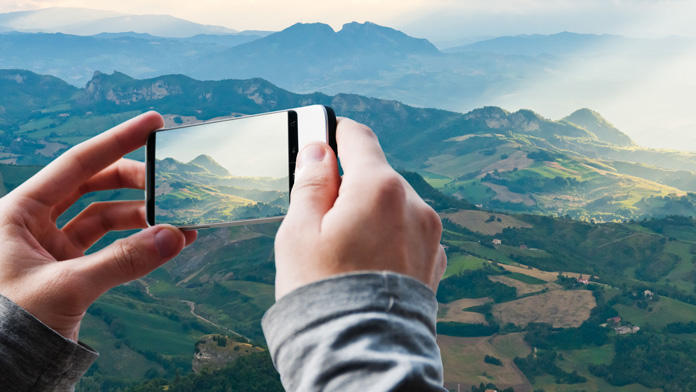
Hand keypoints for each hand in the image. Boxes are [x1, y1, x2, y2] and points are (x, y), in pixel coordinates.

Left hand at [0, 112, 196, 340]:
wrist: (3, 369)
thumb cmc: (8, 324)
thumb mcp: (65, 287)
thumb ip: (122, 261)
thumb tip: (174, 236)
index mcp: (17, 212)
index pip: (76, 163)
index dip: (117, 140)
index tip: (153, 123)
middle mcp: (34, 222)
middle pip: (94, 185)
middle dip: (135, 181)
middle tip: (170, 181)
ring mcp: (52, 246)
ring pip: (105, 216)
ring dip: (142, 217)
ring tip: (177, 221)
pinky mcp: (68, 268)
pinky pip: (109, 246)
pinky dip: (136, 244)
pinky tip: (165, 242)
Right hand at [274, 118, 445, 298]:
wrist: (361, 354)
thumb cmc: (322, 293)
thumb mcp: (298, 232)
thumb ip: (310, 182)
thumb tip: (318, 150)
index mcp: (379, 188)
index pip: (358, 138)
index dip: (335, 132)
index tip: (321, 136)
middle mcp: (414, 205)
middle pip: (376, 174)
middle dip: (348, 184)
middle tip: (319, 215)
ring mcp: (429, 234)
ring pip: (392, 204)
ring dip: (369, 212)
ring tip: (343, 250)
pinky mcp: (434, 260)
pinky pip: (407, 232)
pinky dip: (387, 236)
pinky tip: (366, 263)